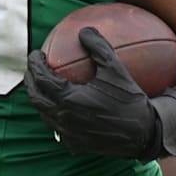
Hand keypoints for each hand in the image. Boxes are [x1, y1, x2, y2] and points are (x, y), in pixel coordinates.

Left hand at [25, 26, 175, 161]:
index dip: (34, 64)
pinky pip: (58, 128)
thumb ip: (98, 47)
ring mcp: (68, 135)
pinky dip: (54, 114)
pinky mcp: (76, 145)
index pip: (41, 79)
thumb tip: (85, 30)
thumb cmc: (130, 99)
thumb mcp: (116, 69)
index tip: (36, 53)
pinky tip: (62, 107)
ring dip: (41, 98)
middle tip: (33, 68)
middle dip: (30, 81)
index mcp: (68, 99)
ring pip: (45, 114)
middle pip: (36, 98)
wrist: (145, 134)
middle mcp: (63, 119)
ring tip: (44, 85)